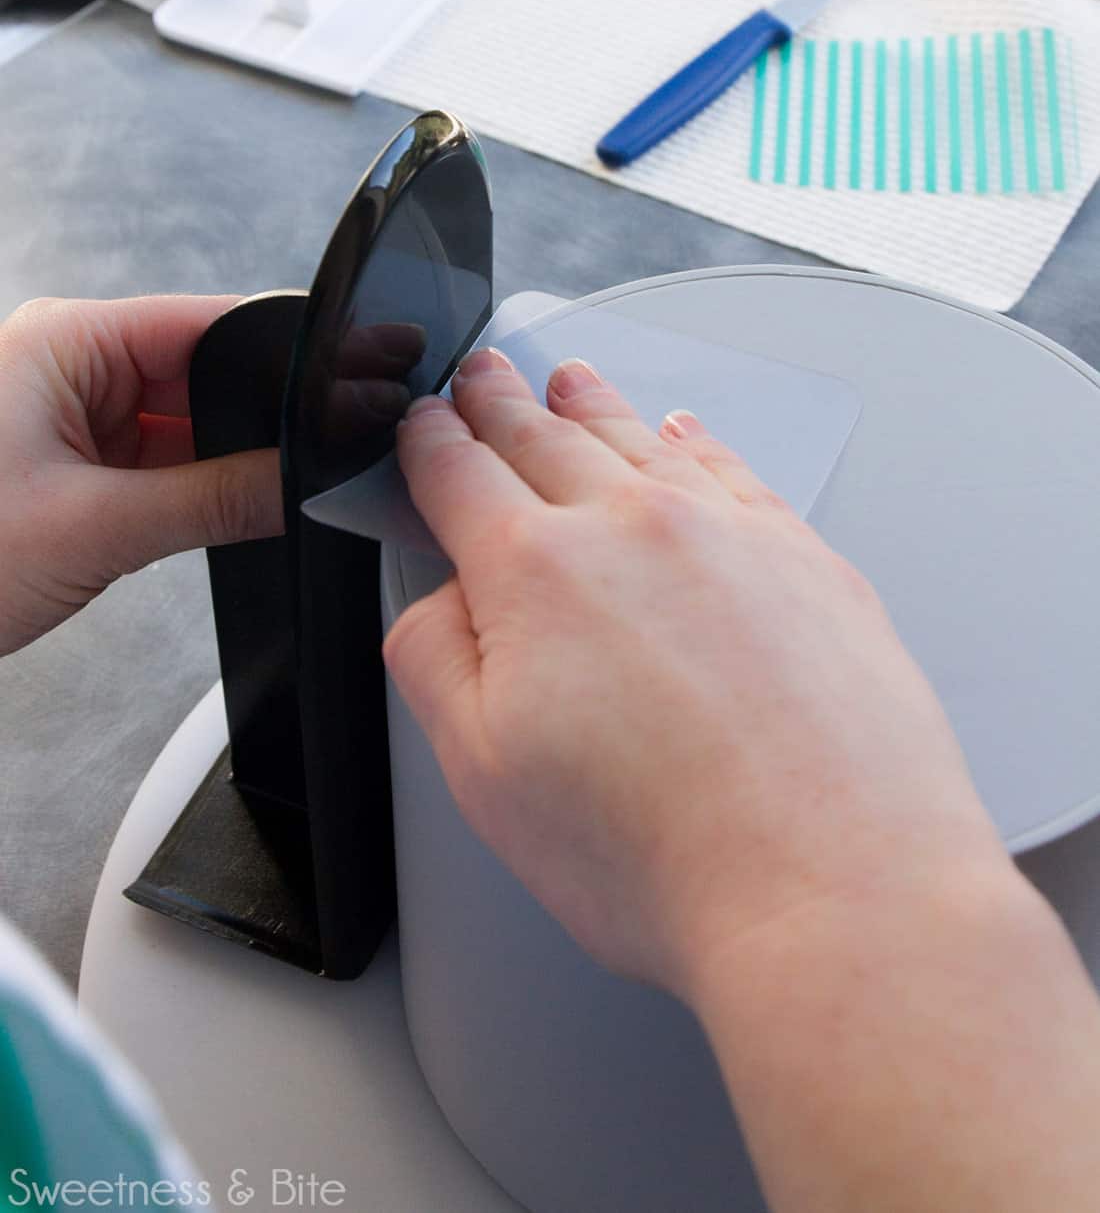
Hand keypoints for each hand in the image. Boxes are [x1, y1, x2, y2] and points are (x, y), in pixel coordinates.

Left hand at [0, 296, 281, 654]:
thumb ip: (214, 502)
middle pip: (200, 377)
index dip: (275, 358)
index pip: (204, 324)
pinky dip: (176, 495)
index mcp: (68, 341)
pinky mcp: (68, 464)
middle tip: (282, 478)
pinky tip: (181, 524)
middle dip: (242, 428)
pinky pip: (151, 465)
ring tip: (208, 510)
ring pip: (180, 427)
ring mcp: (67, 415)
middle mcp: (68, 365)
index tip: (337, 393)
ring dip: (203, 469)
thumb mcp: (94, 528)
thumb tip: (300, 484)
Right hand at [384, 345, 1006, 996]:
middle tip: (481, 373)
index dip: (428, 442)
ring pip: (639, 439)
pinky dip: (695, 439)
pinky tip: (683, 431)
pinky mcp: (804, 556)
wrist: (834, 882)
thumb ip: (434, 660)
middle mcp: (632, 526)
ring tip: (566, 379)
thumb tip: (435, 598)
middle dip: (499, 401)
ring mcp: (728, 532)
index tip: (421, 424)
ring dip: (591, 404)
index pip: (460, 476)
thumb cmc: (665, 852)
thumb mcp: (484, 774)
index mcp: (536, 572)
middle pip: (545, 438)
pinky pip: (732, 467)